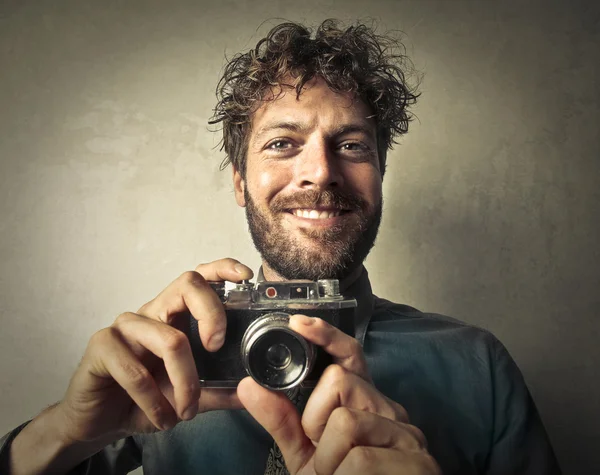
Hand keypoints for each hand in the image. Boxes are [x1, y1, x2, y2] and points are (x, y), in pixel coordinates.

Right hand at [56, 258, 251, 443]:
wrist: (100, 422)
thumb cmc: (144, 400)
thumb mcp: (189, 396)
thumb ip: (218, 389)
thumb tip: (251, 390)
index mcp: (175, 315)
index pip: (199, 279)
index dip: (222, 269)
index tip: (246, 277)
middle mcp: (152, 312)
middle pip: (187, 284)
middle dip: (213, 314)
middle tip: (217, 348)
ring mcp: (126, 325)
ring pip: (170, 339)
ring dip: (185, 383)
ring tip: (187, 411)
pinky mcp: (102, 345)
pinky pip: (136, 371)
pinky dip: (154, 402)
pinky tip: (161, 418)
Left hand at [238, 315, 440, 474]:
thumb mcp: (306, 453)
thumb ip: (282, 420)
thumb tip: (248, 386)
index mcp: (367, 403)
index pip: (350, 356)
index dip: (326, 336)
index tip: (299, 323)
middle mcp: (391, 411)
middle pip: (340, 381)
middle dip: (316, 420)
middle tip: (327, 453)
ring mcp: (408, 436)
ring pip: (345, 422)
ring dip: (328, 459)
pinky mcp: (418, 463)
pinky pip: (359, 459)